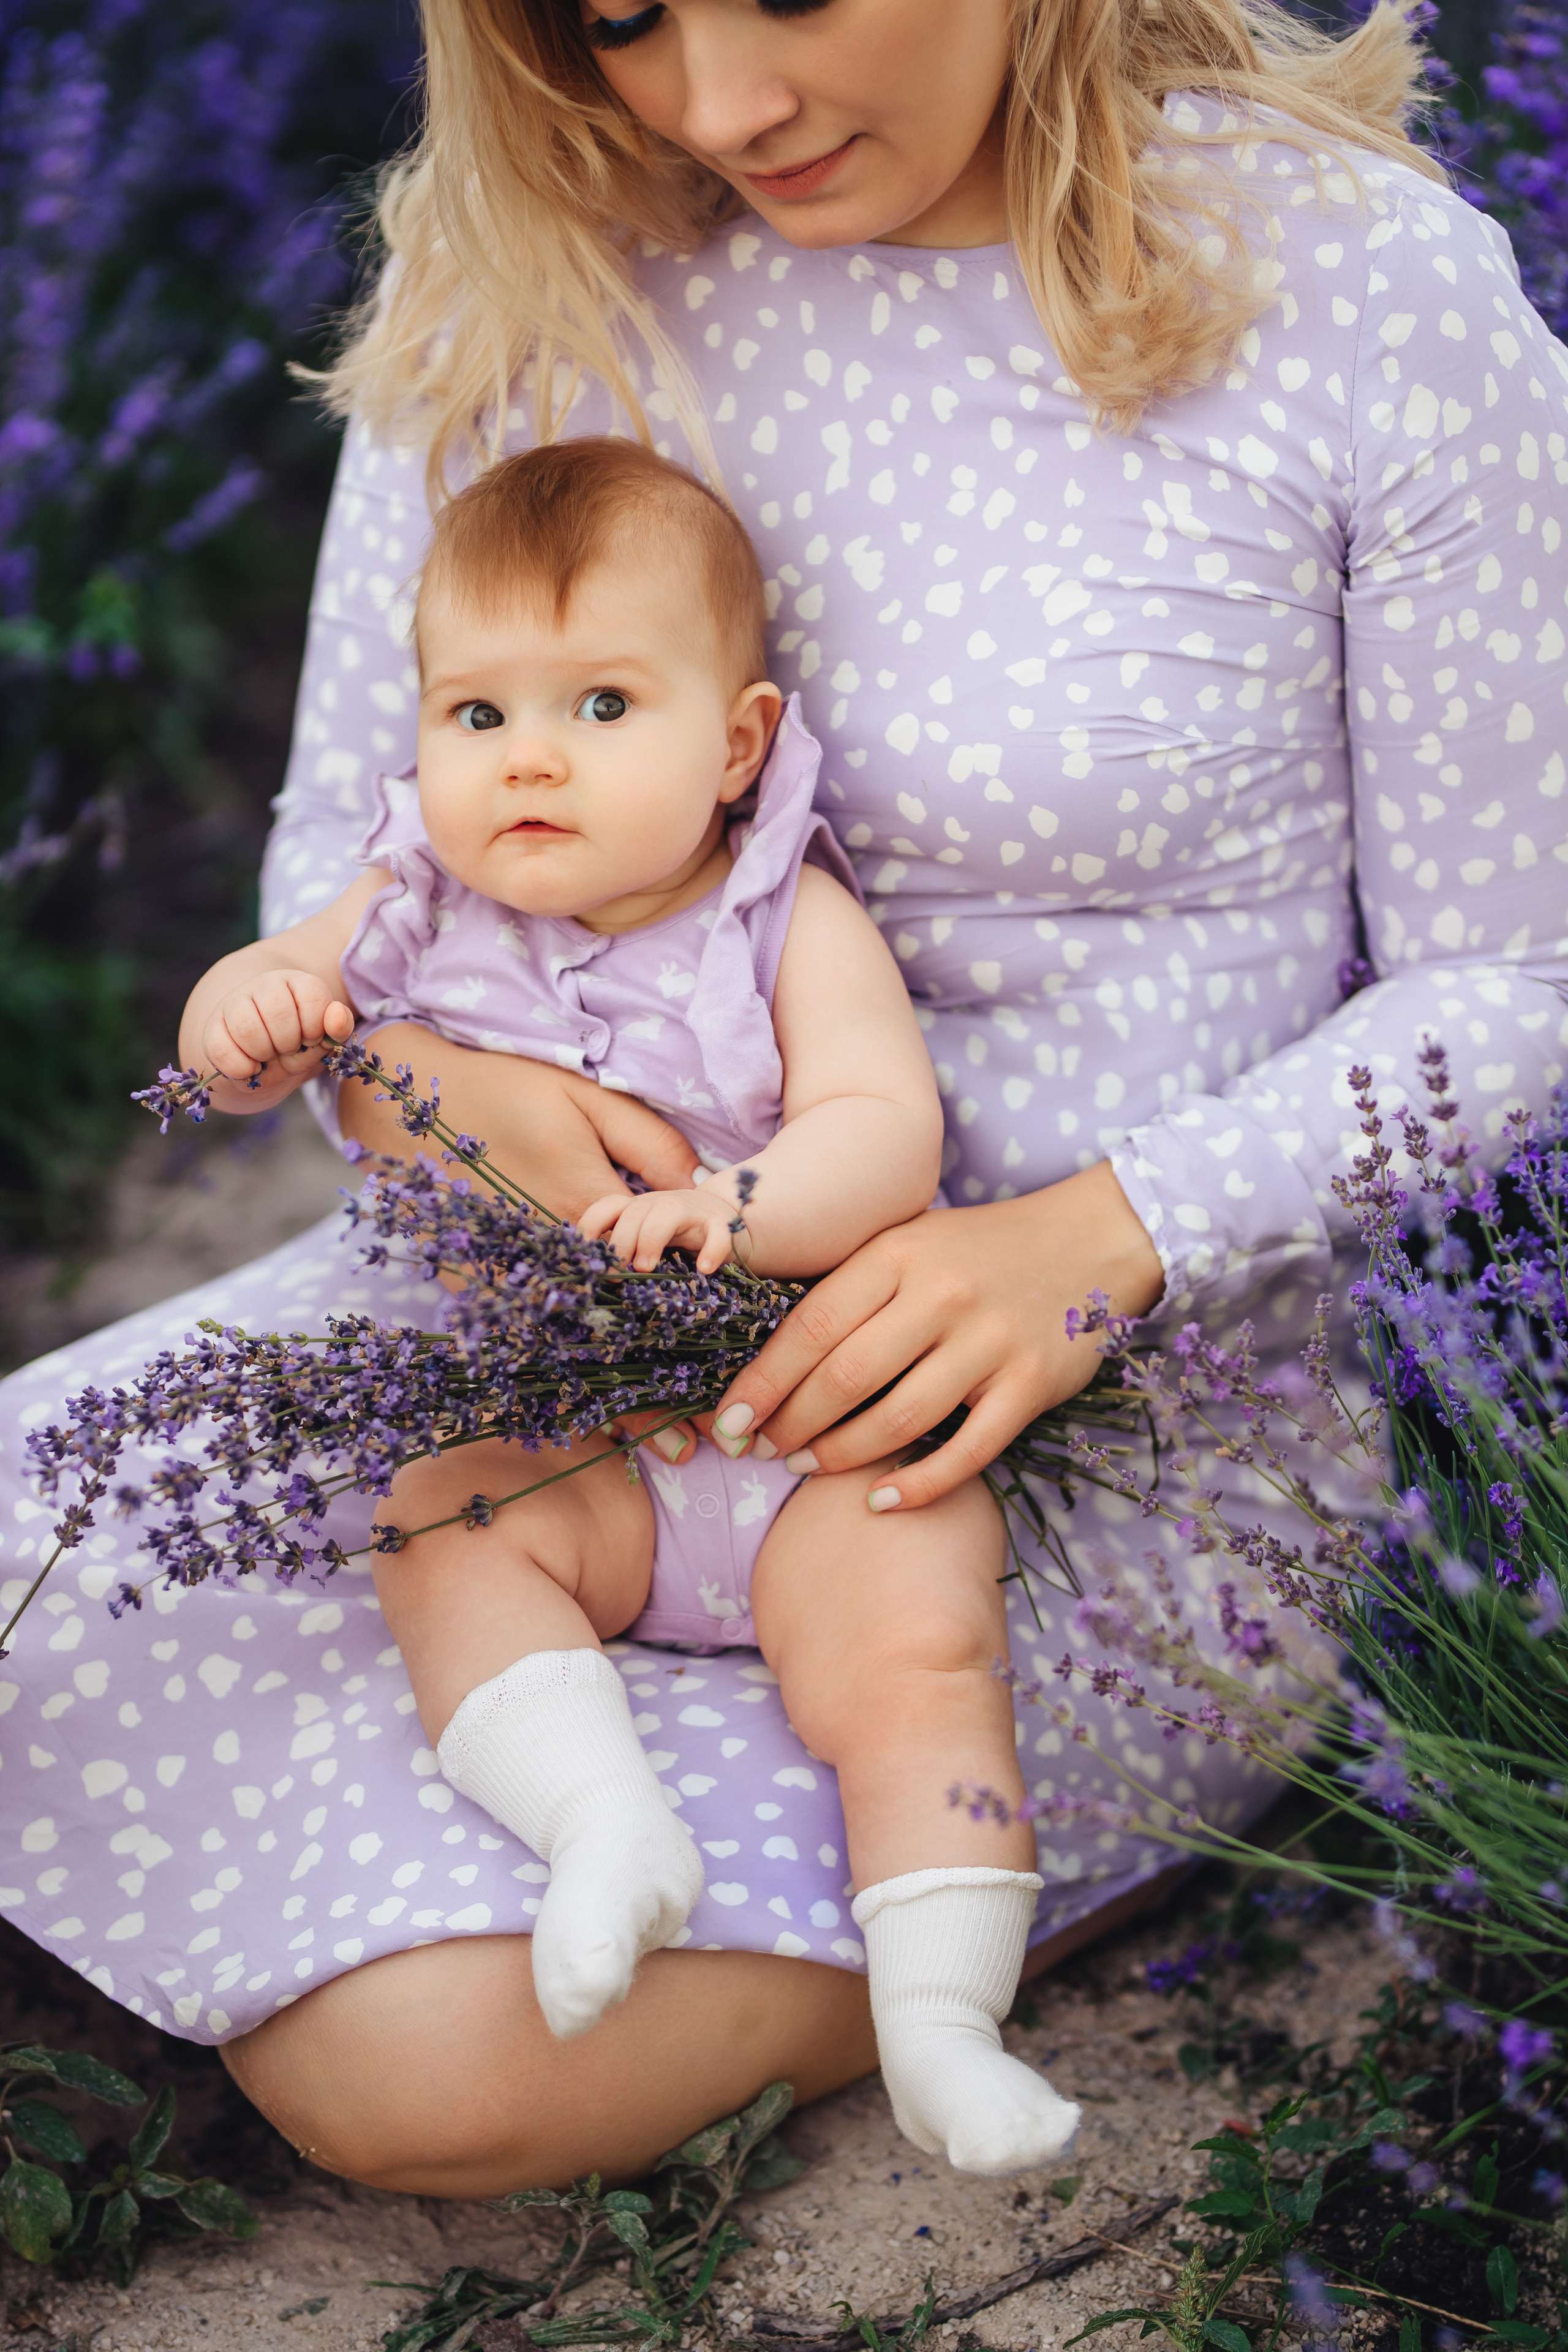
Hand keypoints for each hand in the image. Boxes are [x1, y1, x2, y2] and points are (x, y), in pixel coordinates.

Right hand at [204, 972, 354, 1087]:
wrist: (264, 1058)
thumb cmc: (299, 1045)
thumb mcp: (324, 1041)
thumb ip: (339, 1028)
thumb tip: (336, 1015)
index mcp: (298, 982)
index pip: (313, 996)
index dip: (315, 1028)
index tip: (311, 1038)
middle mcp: (265, 985)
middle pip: (279, 1014)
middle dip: (289, 1043)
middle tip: (288, 1049)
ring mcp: (235, 1002)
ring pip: (247, 1028)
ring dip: (264, 1054)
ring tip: (268, 1056)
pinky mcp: (213, 1026)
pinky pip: (222, 1050)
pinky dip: (240, 1068)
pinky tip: (250, 1067)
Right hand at [338, 1022, 710, 1464]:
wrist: (403, 1100)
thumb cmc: (508, 1088)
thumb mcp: (592, 1100)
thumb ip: (652, 1146)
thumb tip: (704, 1188)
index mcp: (585, 1209)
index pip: (650, 1290)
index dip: (691, 1340)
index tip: (719, 1386)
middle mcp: (543, 1256)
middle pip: (610, 1341)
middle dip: (654, 1397)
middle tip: (695, 1447)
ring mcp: (500, 1277)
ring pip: (564, 1356)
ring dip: (611, 1402)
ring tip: (658, 1448)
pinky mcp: (466, 1285)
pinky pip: (519, 1344)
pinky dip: (555, 1379)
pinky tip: (588, 1414)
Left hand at [579, 1184, 740, 1273]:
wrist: (726, 1217)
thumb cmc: (678, 1236)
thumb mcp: (647, 1239)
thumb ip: (625, 1252)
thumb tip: (592, 1278)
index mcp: (639, 1209)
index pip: (608, 1207)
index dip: (591, 1226)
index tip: (585, 1254)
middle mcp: (661, 1204)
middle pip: (633, 1212)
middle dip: (620, 1241)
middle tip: (617, 1272)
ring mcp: (692, 1211)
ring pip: (667, 1213)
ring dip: (651, 1239)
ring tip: (646, 1268)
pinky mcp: (722, 1223)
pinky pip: (718, 1231)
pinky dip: (712, 1249)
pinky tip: (704, 1269)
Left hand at [708, 1159, 1164, 1510]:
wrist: (1090, 1241)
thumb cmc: (979, 1250)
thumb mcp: (909, 1244)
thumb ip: (852, 1288)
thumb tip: (772, 1358)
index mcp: (898, 1255)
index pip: (811, 1326)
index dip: (763, 1381)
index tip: (730, 1419)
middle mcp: (941, 1295)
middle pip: (846, 1377)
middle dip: (791, 1423)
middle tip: (760, 1449)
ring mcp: (990, 1342)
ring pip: (898, 1418)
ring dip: (840, 1454)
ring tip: (805, 1467)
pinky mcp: (1031, 1386)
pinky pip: (966, 1451)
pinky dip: (918, 1483)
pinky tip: (881, 1499)